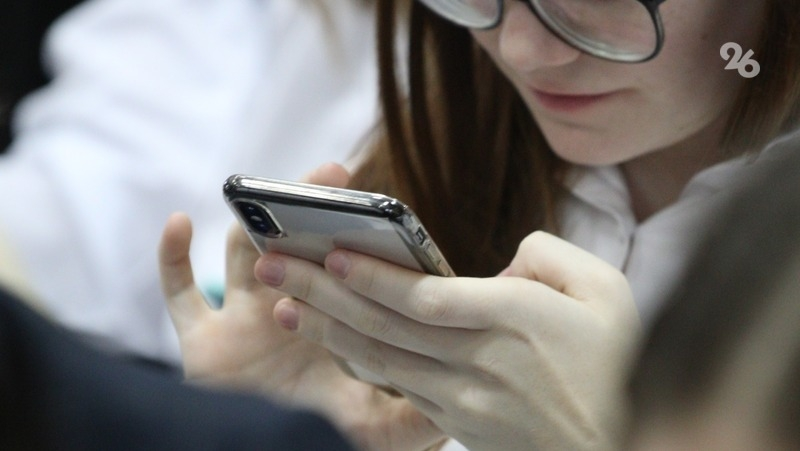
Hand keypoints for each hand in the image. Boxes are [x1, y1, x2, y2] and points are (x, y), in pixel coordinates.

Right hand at [158, 163, 444, 450]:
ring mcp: (241, 322)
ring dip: (252, 226)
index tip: (381, 207)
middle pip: (296, 248)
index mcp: (329, 323)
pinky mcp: (200, 342)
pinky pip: (179, 292)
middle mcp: (286, 311)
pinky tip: (179, 222)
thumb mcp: (372, 427)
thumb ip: (412, 417)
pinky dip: (172, 257)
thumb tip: (464, 403)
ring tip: (267, 196)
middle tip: (335, 175)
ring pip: (241, 258)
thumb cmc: (317, 437)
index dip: (359, 239)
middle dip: (310, 212)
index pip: (343, 272)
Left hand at [256, 231, 640, 450]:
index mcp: (513, 319)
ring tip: (286, 304)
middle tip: (275, 267)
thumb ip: (547, 257)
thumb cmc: (619, 361)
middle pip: (386, 325)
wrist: (618, 445)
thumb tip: (499, 262)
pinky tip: (333, 342)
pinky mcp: (460, 422)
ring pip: (382, 360)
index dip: (371, 275)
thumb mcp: (606, 290)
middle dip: (324, 293)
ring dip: (329, 330)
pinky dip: (361, 363)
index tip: (329, 251)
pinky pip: (399, 388)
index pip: (424, 295)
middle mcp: (479, 360)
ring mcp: (465, 397)